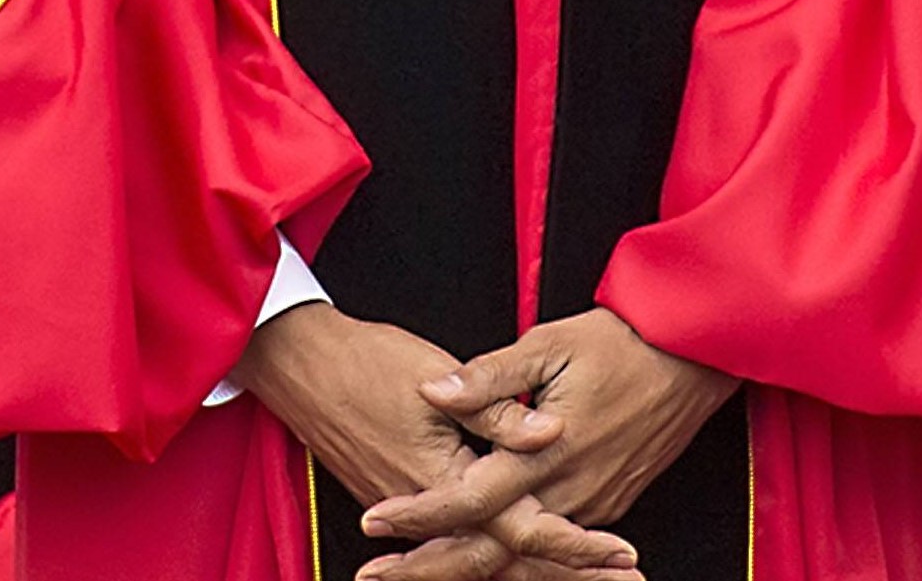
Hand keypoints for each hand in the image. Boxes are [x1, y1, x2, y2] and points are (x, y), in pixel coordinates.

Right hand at [232, 304, 635, 580]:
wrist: (300, 365)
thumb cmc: (367, 360)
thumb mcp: (437, 373)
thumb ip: (498, 408)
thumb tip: (552, 430)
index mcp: (443, 477)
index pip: (521, 527)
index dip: (575, 544)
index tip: (621, 555)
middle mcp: (427, 507)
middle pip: (506, 560)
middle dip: (568, 573)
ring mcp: (409, 510)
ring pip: (483, 559)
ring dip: (539, 569)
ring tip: (591, 573)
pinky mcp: (400, 501)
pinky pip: (459, 544)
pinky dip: (500, 555)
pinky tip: (528, 554)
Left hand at [367, 307, 736, 561]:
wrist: (692, 354)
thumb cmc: (621, 341)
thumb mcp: (549, 343)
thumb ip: (489, 376)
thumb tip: (434, 391)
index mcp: (549, 453)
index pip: (470, 499)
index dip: (418, 515)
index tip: (374, 523)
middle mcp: (570, 492)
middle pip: (490, 550)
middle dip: (429, 567)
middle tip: (374, 575)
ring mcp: (592, 504)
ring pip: (519, 555)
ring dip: (463, 565)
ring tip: (411, 569)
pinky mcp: (607, 503)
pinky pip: (550, 544)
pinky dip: (509, 556)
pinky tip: (473, 553)